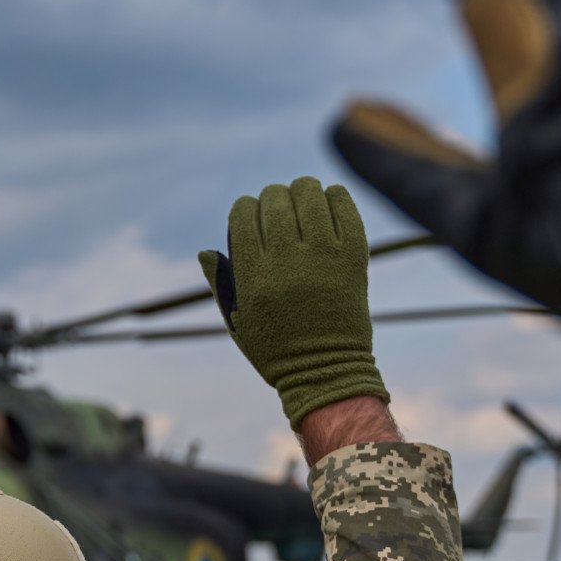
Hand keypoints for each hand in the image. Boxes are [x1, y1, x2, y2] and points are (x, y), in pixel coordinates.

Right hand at [199, 178, 388, 427]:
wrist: (326, 371)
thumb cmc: (275, 349)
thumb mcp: (236, 322)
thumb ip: (220, 284)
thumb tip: (206, 250)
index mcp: (254, 276)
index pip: (243, 214)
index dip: (244, 207)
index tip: (250, 213)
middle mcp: (287, 262)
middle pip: (275, 200)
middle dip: (272, 196)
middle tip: (279, 206)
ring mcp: (323, 258)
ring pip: (309, 194)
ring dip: (302, 190)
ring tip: (303, 200)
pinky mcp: (353, 257)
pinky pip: (344, 207)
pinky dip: (334, 196)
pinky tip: (328, 202)